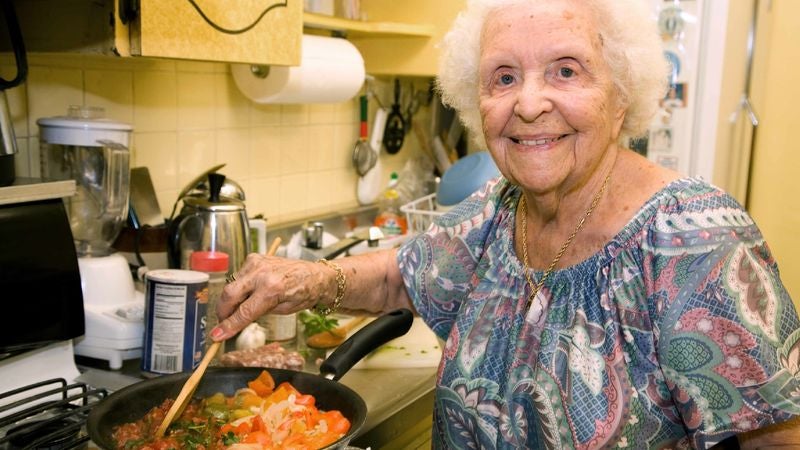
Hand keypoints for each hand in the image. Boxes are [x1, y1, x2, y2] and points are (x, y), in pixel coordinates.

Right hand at [209, 254, 332, 340]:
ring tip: (243, 306)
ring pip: (231, 285)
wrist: (315, 275)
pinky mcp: (254, 258)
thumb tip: (234, 322)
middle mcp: (262, 273)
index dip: (228, 326)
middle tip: (224, 323)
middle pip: (229, 294)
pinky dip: (240, 287)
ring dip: (232, 299)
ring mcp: (256, 263)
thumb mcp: (282, 310)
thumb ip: (256, 313)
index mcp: (272, 289)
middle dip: (223, 312)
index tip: (217, 335)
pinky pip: (239, 277)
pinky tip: (251, 291)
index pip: (244, 312)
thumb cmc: (303, 293)